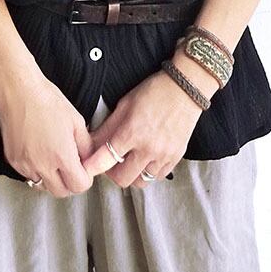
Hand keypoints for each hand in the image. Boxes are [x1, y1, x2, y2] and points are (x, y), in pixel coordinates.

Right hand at [0, 77, 95, 197]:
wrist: (18, 91)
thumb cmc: (47, 100)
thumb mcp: (76, 121)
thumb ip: (86, 146)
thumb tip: (89, 160)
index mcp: (62, 155)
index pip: (79, 186)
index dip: (85, 178)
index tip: (84, 169)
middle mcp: (42, 165)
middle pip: (61, 192)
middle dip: (69, 183)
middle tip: (71, 168)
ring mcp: (25, 165)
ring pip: (43, 186)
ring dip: (51, 179)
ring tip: (54, 160)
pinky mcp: (13, 161)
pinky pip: (28, 176)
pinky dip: (36, 171)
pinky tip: (39, 154)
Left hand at [81, 70, 205, 188]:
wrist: (186, 89)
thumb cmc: (153, 92)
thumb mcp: (125, 105)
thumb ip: (107, 127)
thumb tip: (90, 143)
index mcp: (131, 132)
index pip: (105, 160)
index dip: (91, 167)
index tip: (85, 169)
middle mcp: (148, 148)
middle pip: (122, 179)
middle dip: (112, 173)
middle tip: (111, 162)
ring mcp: (164, 155)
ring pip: (140, 181)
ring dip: (132, 173)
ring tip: (130, 159)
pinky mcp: (176, 158)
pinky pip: (157, 177)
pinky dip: (148, 172)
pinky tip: (146, 158)